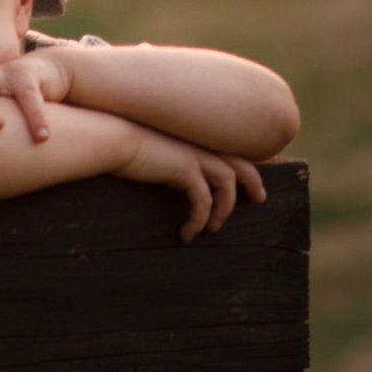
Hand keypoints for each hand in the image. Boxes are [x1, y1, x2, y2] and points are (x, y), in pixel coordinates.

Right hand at [126, 129, 268, 239]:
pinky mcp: (185, 169)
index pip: (228, 151)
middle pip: (240, 162)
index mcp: (194, 139)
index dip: (243, 165)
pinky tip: (187, 234)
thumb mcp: (152, 153)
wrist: (111, 137)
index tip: (250, 180)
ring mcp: (194, 155)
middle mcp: (199, 144)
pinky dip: (200, 219)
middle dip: (253, 181)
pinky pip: (203, 200)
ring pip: (227, 183)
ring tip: (212, 228)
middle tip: (260, 199)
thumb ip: (167, 161)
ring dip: (224, 208)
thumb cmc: (124, 146)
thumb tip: (170, 175)